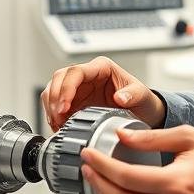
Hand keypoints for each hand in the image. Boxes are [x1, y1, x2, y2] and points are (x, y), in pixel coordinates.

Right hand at [41, 56, 165, 131]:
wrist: (142, 113)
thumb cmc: (141, 100)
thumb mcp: (142, 96)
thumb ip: (133, 95)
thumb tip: (120, 97)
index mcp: (101, 68)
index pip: (76, 72)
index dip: (66, 88)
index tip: (65, 106)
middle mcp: (87, 75)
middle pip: (59, 78)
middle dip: (55, 98)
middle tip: (58, 117)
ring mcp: (79, 88)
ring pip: (54, 89)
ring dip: (51, 106)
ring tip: (57, 123)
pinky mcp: (75, 101)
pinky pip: (56, 103)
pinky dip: (53, 114)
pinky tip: (58, 125)